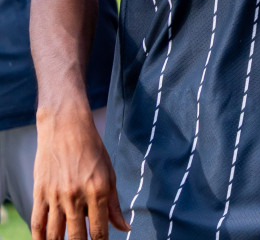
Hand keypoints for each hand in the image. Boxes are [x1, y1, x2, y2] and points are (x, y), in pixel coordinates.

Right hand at [31, 105, 128, 239]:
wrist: (66, 128)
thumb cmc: (92, 150)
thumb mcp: (109, 174)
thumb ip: (114, 205)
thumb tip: (125, 229)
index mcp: (98, 191)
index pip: (99, 230)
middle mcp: (76, 196)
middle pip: (76, 237)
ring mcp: (56, 196)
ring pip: (55, 234)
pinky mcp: (40, 193)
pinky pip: (37, 223)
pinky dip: (39, 238)